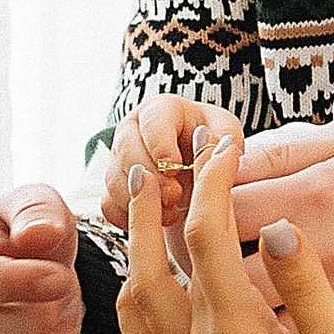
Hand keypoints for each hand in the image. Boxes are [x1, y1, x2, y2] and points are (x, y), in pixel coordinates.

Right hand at [97, 93, 239, 231]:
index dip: (160, 143)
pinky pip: (108, 204)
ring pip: (114, 178)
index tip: (174, 164)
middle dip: (150, 175)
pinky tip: (154, 224)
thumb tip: (219, 145)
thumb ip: (226, 136)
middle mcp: (133, 131)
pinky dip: (128, 217)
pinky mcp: (115, 187)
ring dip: (140, 199)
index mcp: (160, 110)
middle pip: (126, 149)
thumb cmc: (210, 141)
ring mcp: (119, 159)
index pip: (153, 121)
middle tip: (174, 196)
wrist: (196, 165)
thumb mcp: (224, 132)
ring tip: (171, 214)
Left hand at [117, 137, 333, 333]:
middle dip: (151, 207)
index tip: (223, 141)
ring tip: (144, 213)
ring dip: (135, 251)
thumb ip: (311, 286)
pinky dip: (138, 300)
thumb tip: (282, 226)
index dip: (212, 181)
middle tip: (154, 162)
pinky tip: (153, 286)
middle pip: (153, 265)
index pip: (207, 239)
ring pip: (137, 302)